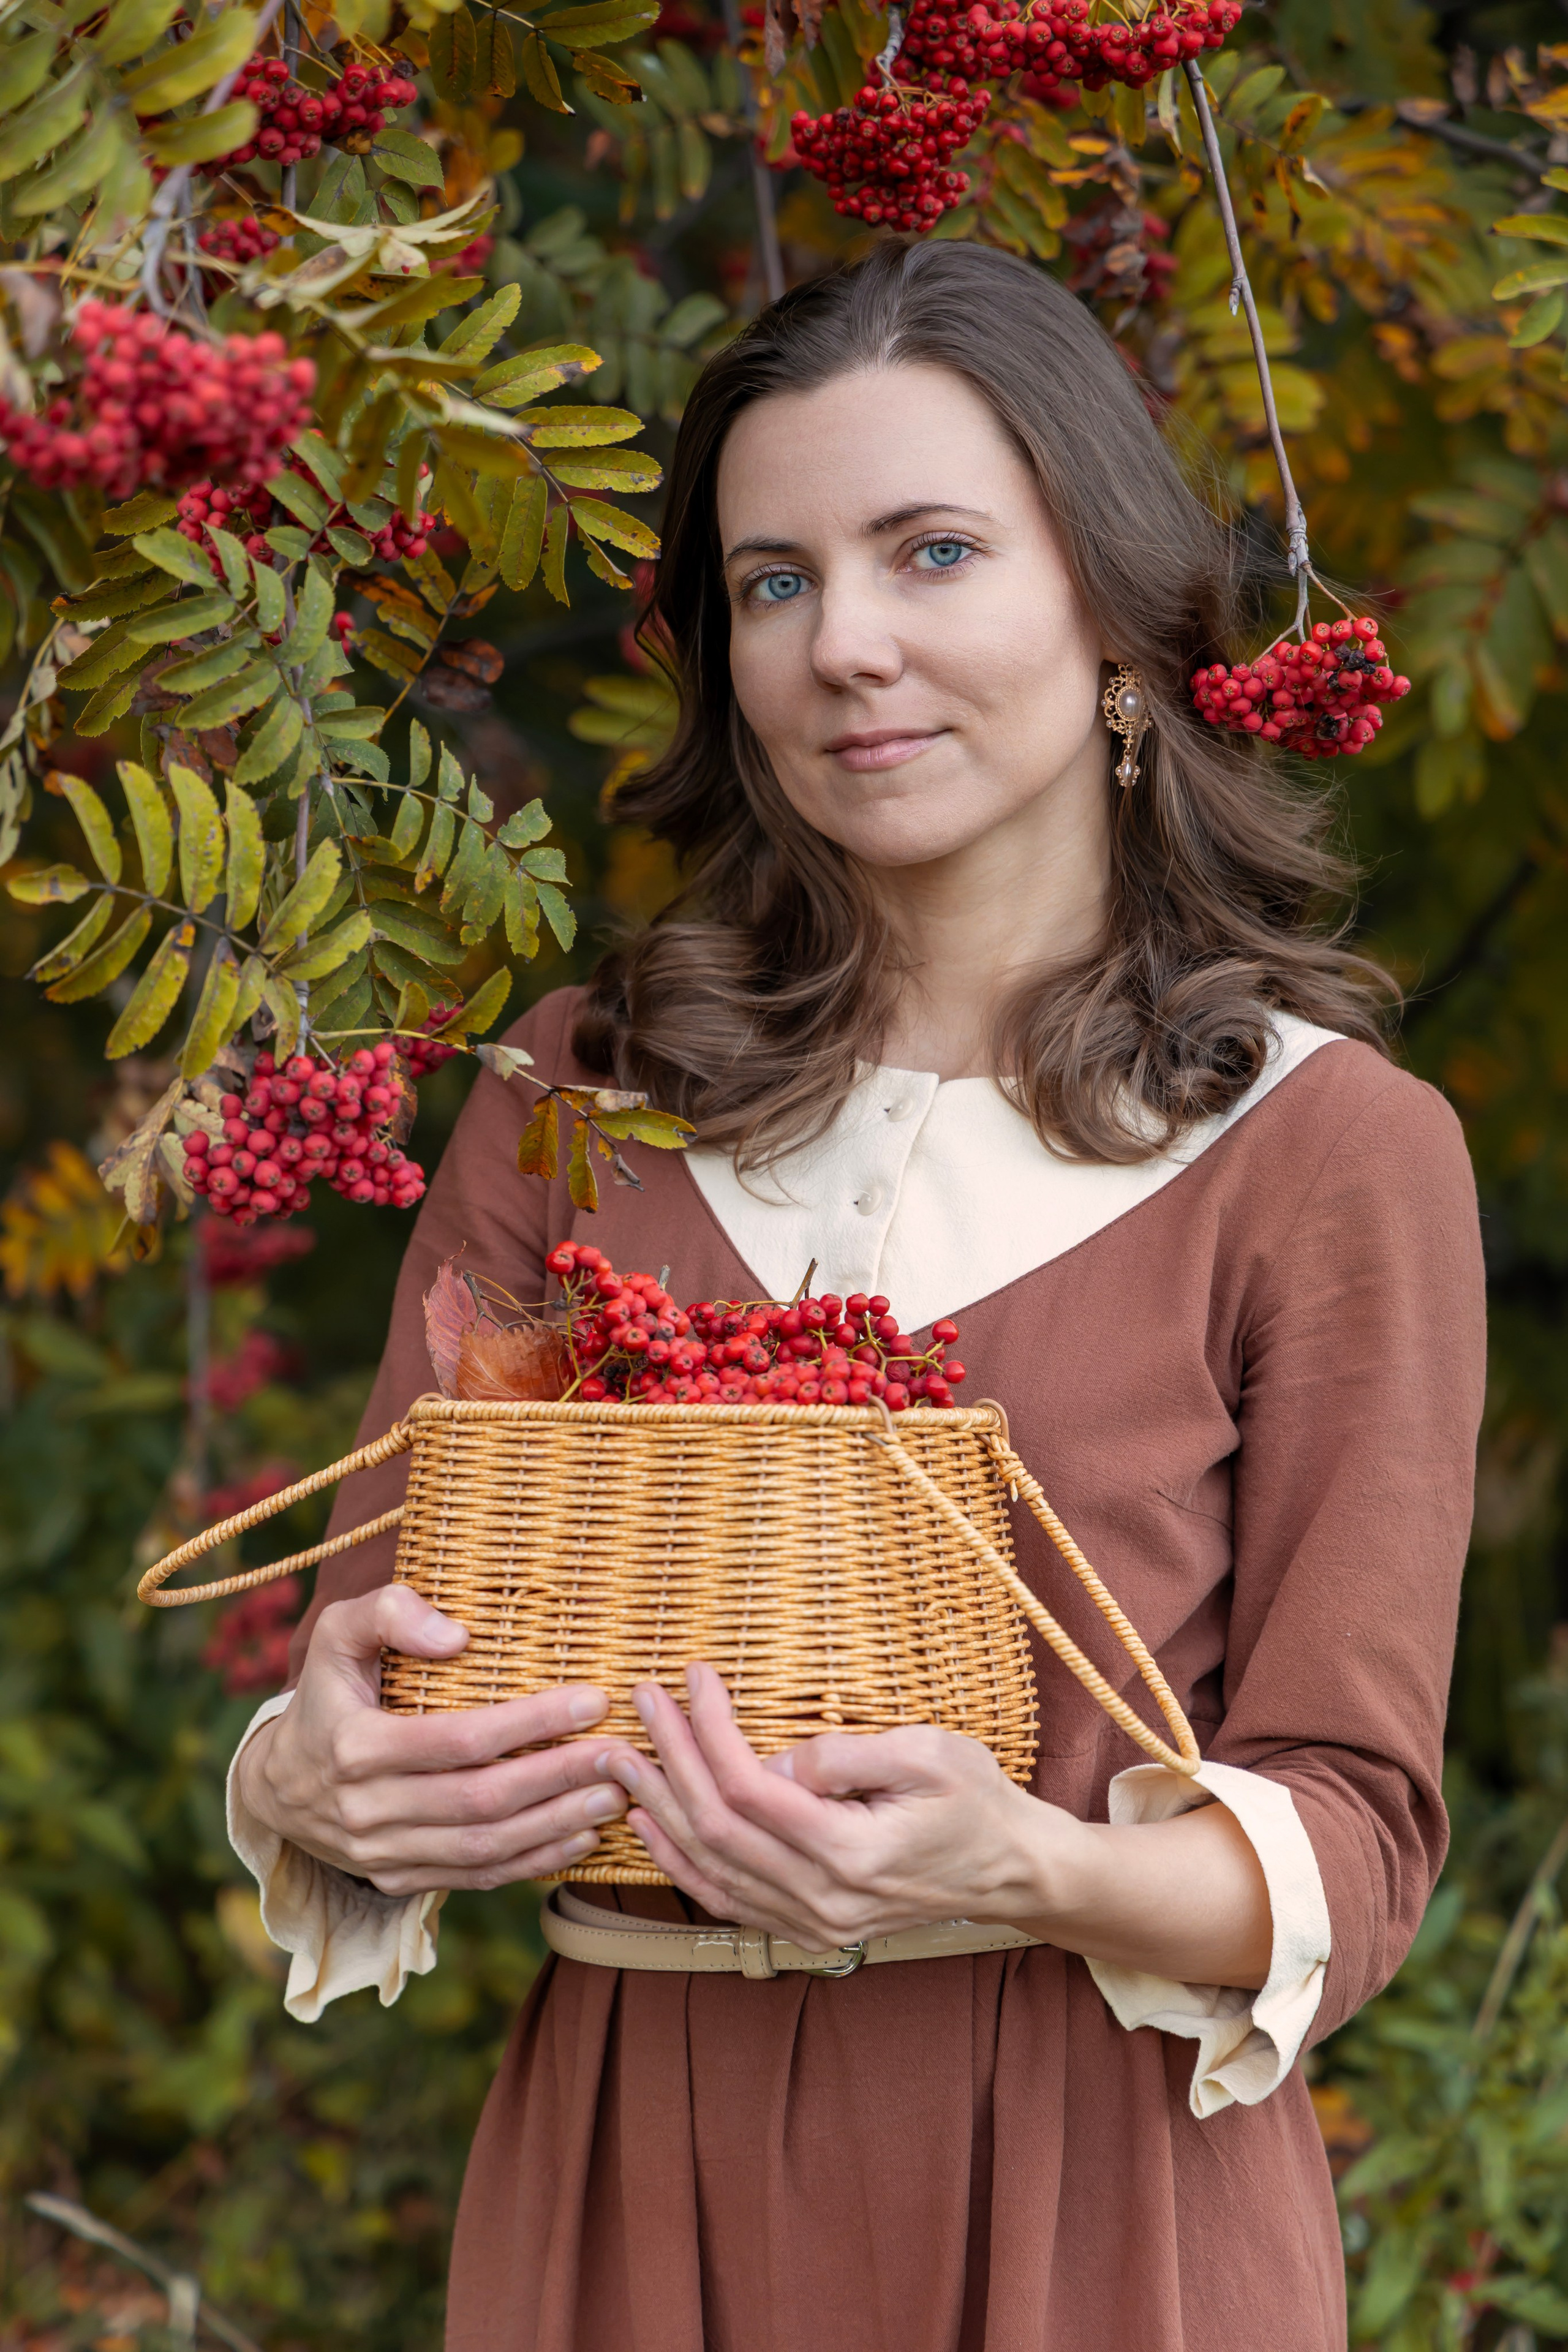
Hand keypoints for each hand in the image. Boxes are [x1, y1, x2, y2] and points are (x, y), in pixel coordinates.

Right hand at [236, 1582, 628, 1894]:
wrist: (277, 1784)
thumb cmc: (328, 1694)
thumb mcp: (337, 1635)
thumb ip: (389, 1612)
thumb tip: (458, 1636)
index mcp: (356, 1746)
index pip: (459, 1739)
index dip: (529, 1724)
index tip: (592, 1700)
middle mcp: (367, 1810)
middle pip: (481, 1800)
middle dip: (559, 1778)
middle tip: (621, 1755)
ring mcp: (383, 1854)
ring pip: (483, 1848)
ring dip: (556, 1825)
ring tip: (615, 1797)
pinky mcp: (398, 1880)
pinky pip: (474, 1878)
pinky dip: (532, 1863)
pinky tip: (580, 1839)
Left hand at [599, 1666, 1274, 1986]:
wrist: (1013, 1873)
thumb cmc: (978, 1800)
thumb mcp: (926, 1754)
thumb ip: (845, 1757)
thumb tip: (773, 1761)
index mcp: (852, 1854)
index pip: (751, 1789)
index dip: (710, 1730)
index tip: (693, 1676)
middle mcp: (823, 1901)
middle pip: (716, 1829)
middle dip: (670, 1760)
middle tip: (640, 1703)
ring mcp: (813, 1924)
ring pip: (710, 1869)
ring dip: (659, 1809)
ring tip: (622, 1758)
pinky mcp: (809, 1928)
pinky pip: (726, 1900)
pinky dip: (680, 1862)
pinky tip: (651, 1827)